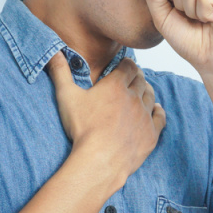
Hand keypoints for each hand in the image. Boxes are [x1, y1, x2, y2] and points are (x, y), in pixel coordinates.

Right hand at [45, 52, 165, 186]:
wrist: (99, 161)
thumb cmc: (82, 129)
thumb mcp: (66, 97)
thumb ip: (60, 72)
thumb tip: (53, 52)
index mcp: (116, 85)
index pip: (128, 66)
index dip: (126, 64)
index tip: (123, 65)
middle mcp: (134, 97)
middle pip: (141, 80)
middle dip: (136, 76)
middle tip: (131, 78)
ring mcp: (144, 116)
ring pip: (151, 96)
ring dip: (146, 91)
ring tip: (141, 92)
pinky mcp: (151, 134)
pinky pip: (160, 117)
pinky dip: (158, 111)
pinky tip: (156, 110)